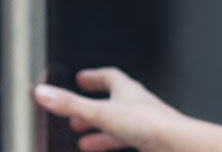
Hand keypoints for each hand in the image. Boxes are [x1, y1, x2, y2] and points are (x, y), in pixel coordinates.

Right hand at [35, 66, 186, 151]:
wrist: (177, 144)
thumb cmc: (149, 124)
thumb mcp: (101, 112)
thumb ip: (70, 104)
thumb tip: (43, 92)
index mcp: (127, 90)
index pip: (109, 76)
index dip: (93, 77)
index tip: (81, 79)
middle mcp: (137, 104)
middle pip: (111, 102)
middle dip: (91, 110)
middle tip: (75, 117)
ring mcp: (144, 124)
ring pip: (117, 125)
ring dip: (99, 132)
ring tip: (83, 142)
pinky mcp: (149, 142)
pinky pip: (126, 141)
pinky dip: (111, 145)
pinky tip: (102, 151)